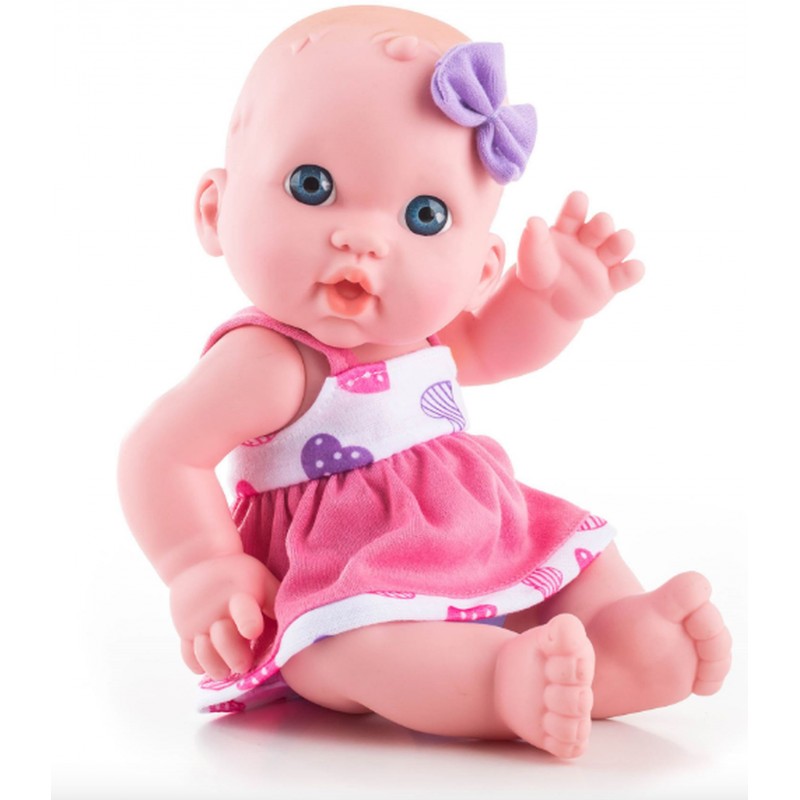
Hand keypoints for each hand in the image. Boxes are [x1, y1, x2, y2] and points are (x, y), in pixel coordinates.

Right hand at [169, 553, 278, 679]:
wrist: (198, 561)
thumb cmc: (239, 575)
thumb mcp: (261, 580)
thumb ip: (277, 603)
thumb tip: (296, 630)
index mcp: (241, 596)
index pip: (243, 610)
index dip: (247, 621)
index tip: (252, 631)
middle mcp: (217, 611)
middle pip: (223, 643)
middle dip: (236, 658)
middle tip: (244, 664)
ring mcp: (198, 624)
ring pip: (205, 657)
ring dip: (218, 666)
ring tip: (228, 667)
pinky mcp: (184, 633)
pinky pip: (190, 660)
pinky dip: (201, 666)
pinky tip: (212, 660)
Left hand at [517, 191, 643, 320]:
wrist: (545, 304)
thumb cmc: (538, 273)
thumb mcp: (532, 257)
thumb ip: (533, 239)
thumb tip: (533, 221)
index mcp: (569, 228)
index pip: (575, 211)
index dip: (577, 204)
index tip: (577, 200)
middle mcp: (590, 239)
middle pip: (603, 224)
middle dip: (602, 224)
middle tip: (597, 228)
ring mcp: (603, 259)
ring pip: (621, 244)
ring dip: (623, 241)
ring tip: (617, 244)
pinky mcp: (613, 282)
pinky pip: (630, 273)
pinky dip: (634, 270)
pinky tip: (632, 268)